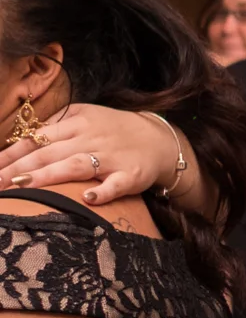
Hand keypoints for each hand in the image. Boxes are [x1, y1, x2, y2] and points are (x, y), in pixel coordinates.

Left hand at [0, 103, 179, 204]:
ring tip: (21, 186)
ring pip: (75, 166)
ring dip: (47, 176)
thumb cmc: (115, 131)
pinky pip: (116, 184)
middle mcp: (91, 138)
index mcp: (77, 121)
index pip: (37, 138)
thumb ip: (55, 127)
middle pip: (49, 152)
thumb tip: (17, 142)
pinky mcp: (131, 174)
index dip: (11, 154)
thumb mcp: (85, 118)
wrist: (160, 139)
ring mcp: (111, 157)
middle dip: (18, 168)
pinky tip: (88, 199)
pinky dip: (103, 192)